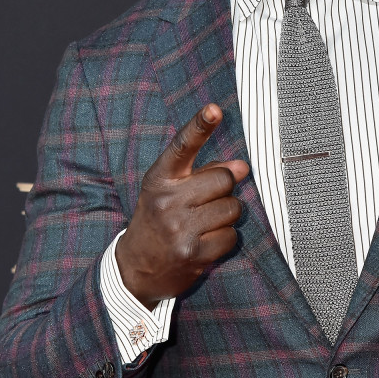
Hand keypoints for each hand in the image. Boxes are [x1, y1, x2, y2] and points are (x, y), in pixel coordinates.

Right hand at [115, 104, 249, 308]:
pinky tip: (205, 242)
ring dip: (226, 215)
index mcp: (160, 178)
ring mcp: (179, 228)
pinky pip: (231, 236)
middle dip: (224, 189)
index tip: (214, 109)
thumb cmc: (158, 219)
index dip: (200, 126)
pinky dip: (225, 239)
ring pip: (232, 208)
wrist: (136, 268)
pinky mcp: (193, 253)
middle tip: (207, 202)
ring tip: (204, 224)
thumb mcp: (171, 190)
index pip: (183, 146)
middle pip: (224, 179)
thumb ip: (205, 172)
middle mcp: (167, 200)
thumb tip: (242, 166)